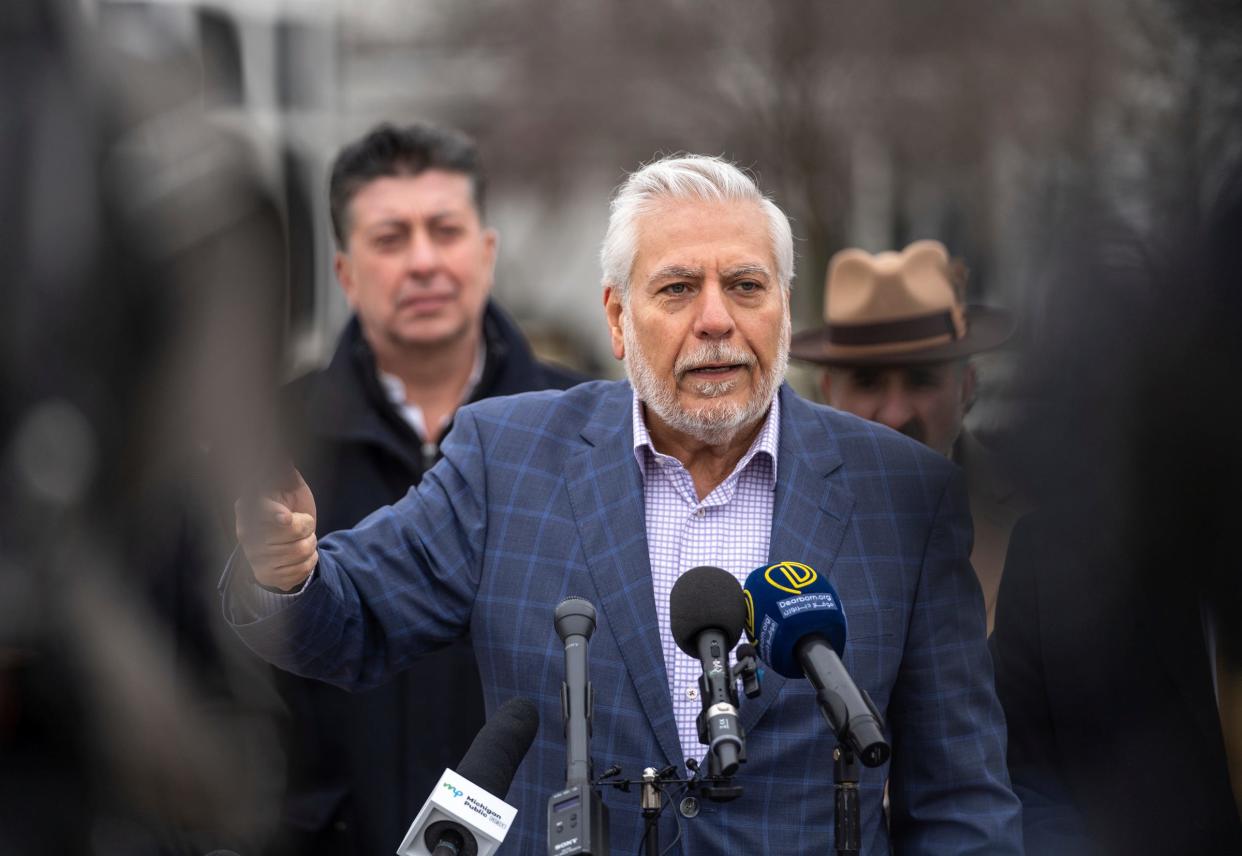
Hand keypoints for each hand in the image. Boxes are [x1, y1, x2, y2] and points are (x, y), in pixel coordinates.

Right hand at [235, 468, 318, 591]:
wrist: (289, 542)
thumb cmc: (290, 507)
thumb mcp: (290, 487)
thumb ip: (286, 473)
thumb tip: (284, 454)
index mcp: (248, 507)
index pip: (259, 511)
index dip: (274, 514)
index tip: (286, 516)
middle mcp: (246, 533)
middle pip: (290, 531)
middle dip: (306, 526)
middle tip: (301, 523)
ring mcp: (254, 556)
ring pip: (299, 550)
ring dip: (309, 544)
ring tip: (301, 539)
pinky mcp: (265, 575)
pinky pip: (301, 569)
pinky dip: (309, 562)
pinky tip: (299, 556)